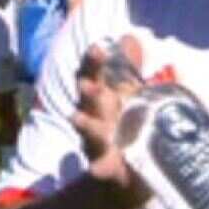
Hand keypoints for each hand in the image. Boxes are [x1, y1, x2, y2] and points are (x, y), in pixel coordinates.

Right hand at [69, 36, 149, 203]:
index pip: (96, 76)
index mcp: (105, 99)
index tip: (96, 48)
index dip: (94, 63)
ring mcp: (99, 142)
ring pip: (90, 131)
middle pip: (90, 101)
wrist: (132, 172)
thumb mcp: (132, 95)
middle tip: (86, 84)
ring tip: (76, 118)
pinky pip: (100, 168)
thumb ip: (129, 68)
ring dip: (85, 125)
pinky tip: (96, 168)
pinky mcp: (107, 167)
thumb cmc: (128, 126)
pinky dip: (99, 168)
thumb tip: (127, 36)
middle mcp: (97, 117)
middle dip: (88, 92)